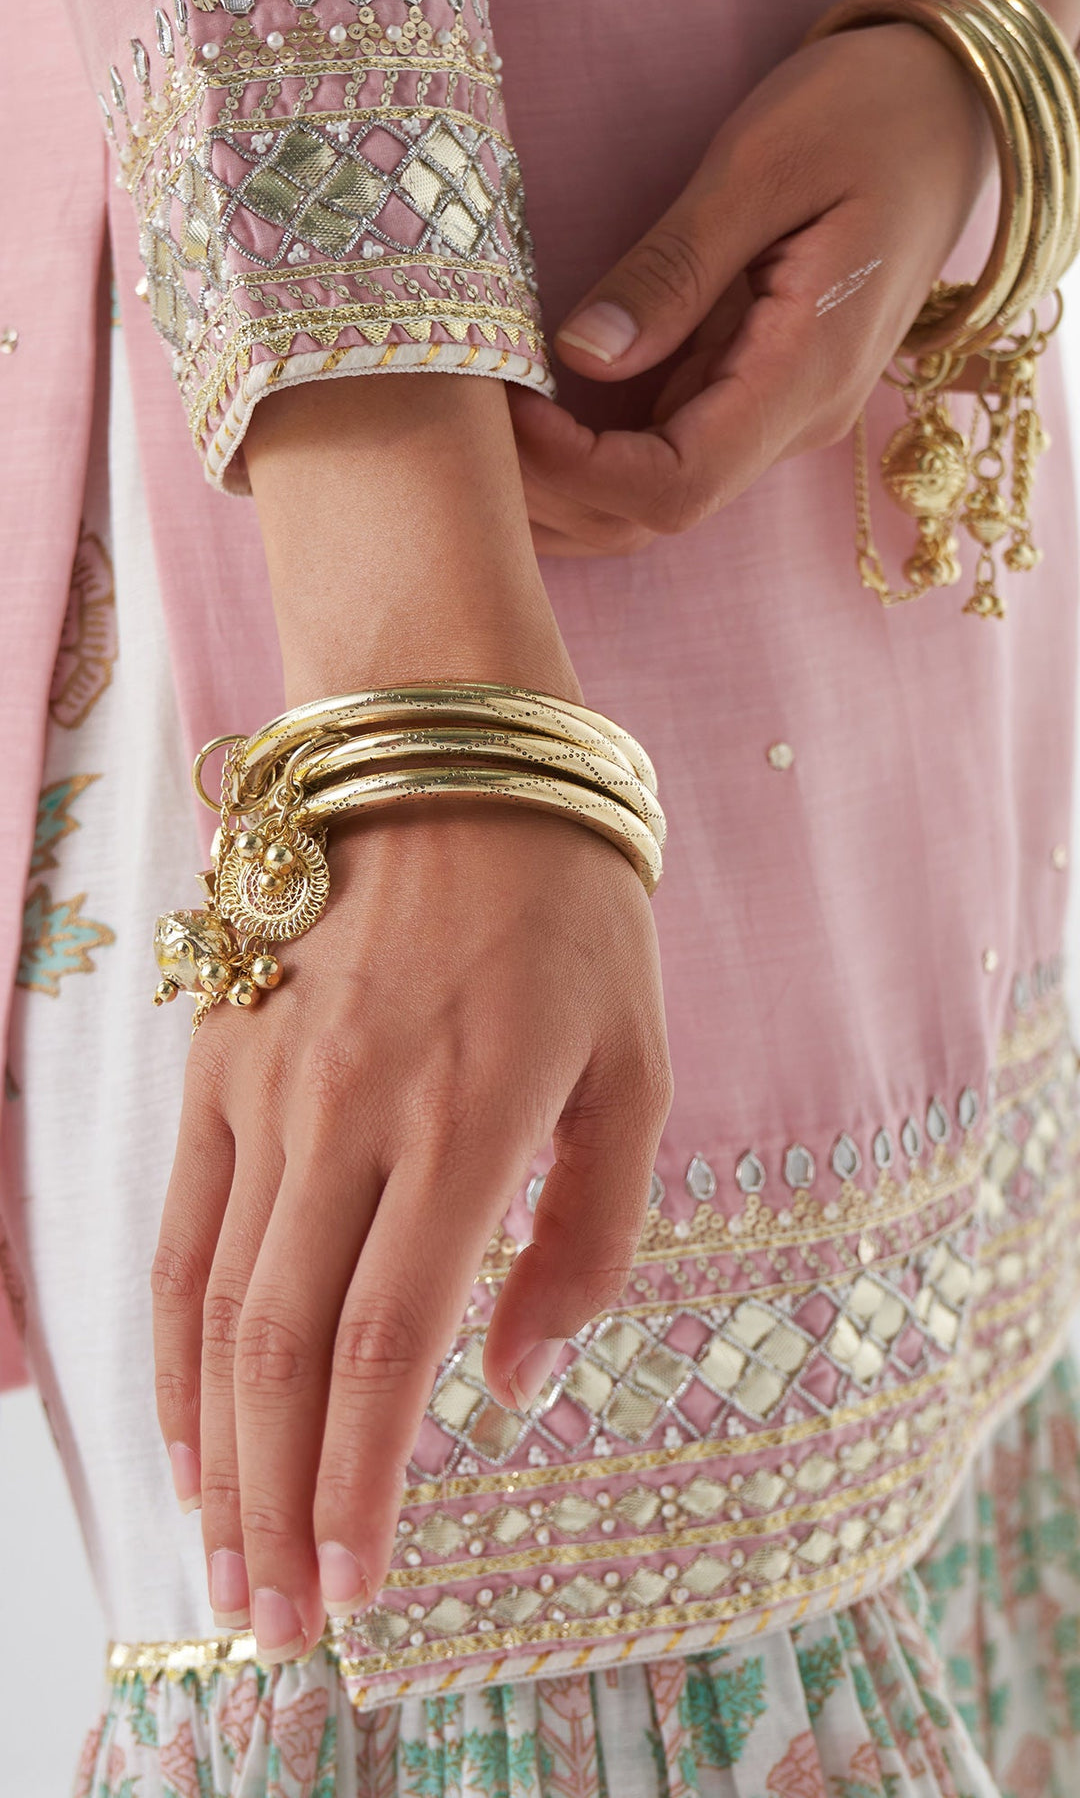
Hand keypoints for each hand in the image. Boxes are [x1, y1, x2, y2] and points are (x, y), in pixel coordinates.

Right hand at [150, 375, 672, 1660]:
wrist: (441, 744)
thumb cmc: (567, 905)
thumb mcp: (636, 1062)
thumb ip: (589, 1234)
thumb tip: (514, 1380)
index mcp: (470, 1119)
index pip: (386, 1347)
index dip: (362, 1485)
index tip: (354, 1590)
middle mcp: (347, 1113)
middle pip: (282, 1353)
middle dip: (275, 1501)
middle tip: (273, 1616)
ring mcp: (264, 1082)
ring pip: (214, 1303)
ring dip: (212, 1443)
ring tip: (219, 1548)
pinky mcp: (215, 1053)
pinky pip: (180, 1222)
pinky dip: (173, 1335)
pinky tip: (180, 1411)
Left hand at [509, 22, 992, 556]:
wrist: (949, 108)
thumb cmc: (868, 114)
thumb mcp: (764, 166)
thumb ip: (675, 269)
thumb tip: (583, 354)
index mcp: (806, 376)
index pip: (674, 487)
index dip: (578, 471)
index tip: (506, 407)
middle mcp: (791, 423)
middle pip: (651, 514)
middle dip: (549, 489)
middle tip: (460, 426)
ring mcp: (771, 417)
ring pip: (648, 500)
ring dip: (559, 484)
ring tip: (477, 427)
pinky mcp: (749, 395)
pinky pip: (657, 456)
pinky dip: (585, 454)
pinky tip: (524, 418)